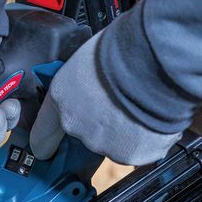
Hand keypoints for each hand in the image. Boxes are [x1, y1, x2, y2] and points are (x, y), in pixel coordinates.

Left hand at [30, 31, 181, 165]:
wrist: (158, 61)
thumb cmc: (128, 47)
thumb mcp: (92, 56)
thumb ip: (86, 81)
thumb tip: (94, 83)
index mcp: (62, 98)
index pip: (43, 133)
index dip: (47, 140)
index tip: (48, 147)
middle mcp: (77, 126)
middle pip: (87, 134)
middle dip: (102, 121)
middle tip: (122, 101)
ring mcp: (103, 144)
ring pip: (115, 142)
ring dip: (127, 130)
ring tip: (143, 105)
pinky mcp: (130, 155)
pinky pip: (140, 149)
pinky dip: (149, 138)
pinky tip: (155, 116)